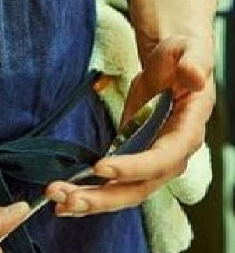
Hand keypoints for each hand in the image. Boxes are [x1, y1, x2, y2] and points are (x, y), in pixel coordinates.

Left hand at [44, 36, 213, 219]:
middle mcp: (172, 156)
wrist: (173, 62)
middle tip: (69, 199)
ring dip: (91, 200)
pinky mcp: (134, 159)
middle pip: (139, 188)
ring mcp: (152, 162)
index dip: (132, 167)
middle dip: (104, 197)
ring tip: (58, 201)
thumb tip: (194, 73)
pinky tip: (65, 197)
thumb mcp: (190, 52)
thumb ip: (193, 63)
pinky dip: (89, 191)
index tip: (100, 167)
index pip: (161, 159)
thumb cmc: (182, 56)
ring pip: (123, 192)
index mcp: (187, 132)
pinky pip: (114, 183)